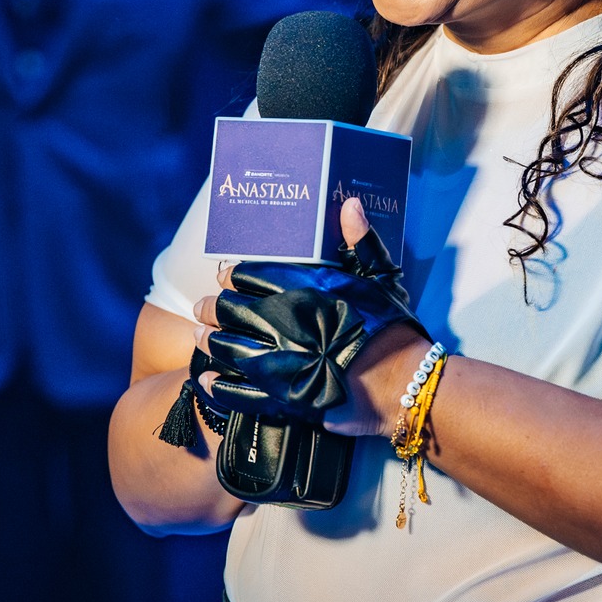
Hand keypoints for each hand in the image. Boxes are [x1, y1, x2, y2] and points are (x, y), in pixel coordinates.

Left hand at [192, 198, 428, 430]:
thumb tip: (348, 204)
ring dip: (209, 340)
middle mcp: (284, 322)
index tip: (224, 276)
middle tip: (203, 307)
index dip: (232, 275)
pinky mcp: (281, 397)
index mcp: (304, 289)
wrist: (402, 381)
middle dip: (213, 307)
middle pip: (231, 310)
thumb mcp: (381, 277)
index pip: (252, 275)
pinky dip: (218, 385)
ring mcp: (279, 362)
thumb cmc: (392, 326)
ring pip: (228, 347)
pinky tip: (207, 378)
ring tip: (199, 336)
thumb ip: (360, 242)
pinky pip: (238, 391)